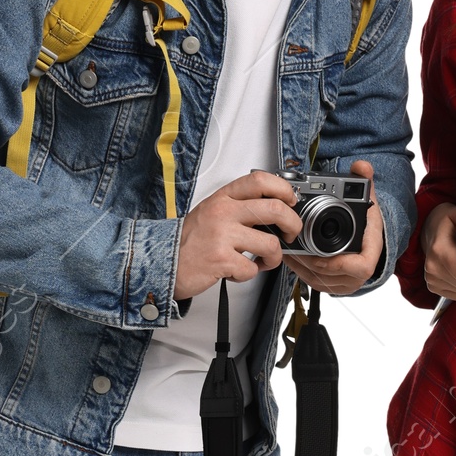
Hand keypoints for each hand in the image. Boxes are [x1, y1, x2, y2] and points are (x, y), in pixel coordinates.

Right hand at [172, 169, 300, 298]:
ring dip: (273, 258)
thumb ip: (238, 205)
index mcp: (223, 198)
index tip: (290, 200)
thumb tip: (273, 206)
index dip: (283, 189)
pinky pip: (252, 269)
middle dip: (292, 225)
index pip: (260, 181)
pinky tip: (237, 271)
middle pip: (275, 210)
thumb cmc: (190, 240)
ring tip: (262, 260)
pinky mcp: (222, 260)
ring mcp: (222, 236)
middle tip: (289, 235)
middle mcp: (223, 213)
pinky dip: (248, 275)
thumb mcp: (212, 211)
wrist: (163, 261)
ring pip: (270, 244)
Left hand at [283, 158, 384, 297]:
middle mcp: (359, 271)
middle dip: (310, 263)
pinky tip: (292, 258)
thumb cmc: (367, 223)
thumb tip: (362, 166)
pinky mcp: (335, 284)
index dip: (340, 265)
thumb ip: (364, 181)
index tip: (320, 256)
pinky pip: (316, 282)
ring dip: (302, 267)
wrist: (369, 239)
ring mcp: (347, 280)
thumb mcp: (367, 199)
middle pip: (333, 276)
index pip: (360, 267)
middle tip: (294, 249)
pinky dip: (301, 271)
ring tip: (289, 251)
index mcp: (370, 252)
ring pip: (321, 281)